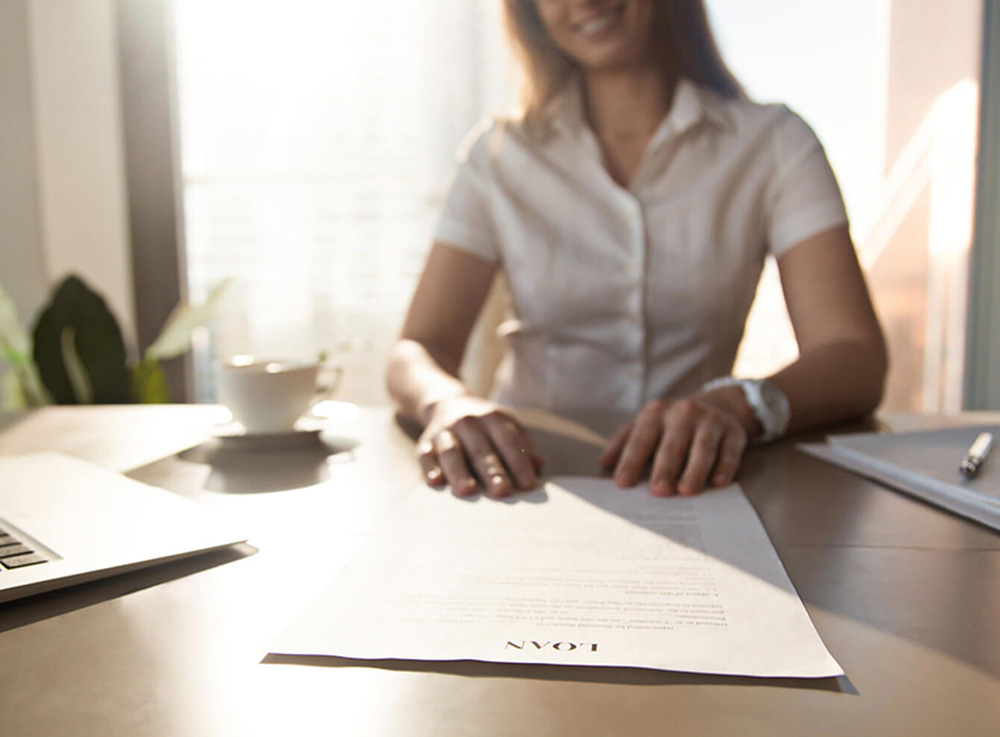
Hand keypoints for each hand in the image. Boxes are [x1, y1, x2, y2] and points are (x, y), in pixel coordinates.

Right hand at [416, 396, 543, 497]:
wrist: (447, 402)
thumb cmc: (486, 425)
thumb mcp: (506, 427)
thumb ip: (523, 446)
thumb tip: (538, 465)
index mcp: (493, 418)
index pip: (508, 441)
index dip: (519, 462)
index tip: (528, 484)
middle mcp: (468, 422)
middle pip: (481, 449)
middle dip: (492, 471)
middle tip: (502, 491)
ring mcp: (445, 432)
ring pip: (452, 452)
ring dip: (459, 472)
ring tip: (467, 491)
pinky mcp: (426, 442)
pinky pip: (426, 455)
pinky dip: (430, 468)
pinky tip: (435, 482)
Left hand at [599, 393, 749, 495]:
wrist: (717, 405)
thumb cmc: (672, 424)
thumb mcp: (646, 425)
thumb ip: (624, 442)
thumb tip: (603, 463)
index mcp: (656, 413)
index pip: (641, 439)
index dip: (631, 461)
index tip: (622, 483)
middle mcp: (683, 413)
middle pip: (672, 445)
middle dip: (664, 469)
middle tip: (658, 492)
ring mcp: (711, 421)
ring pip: (702, 448)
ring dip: (694, 470)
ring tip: (686, 491)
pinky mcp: (734, 432)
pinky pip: (729, 451)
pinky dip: (725, 467)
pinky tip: (718, 482)